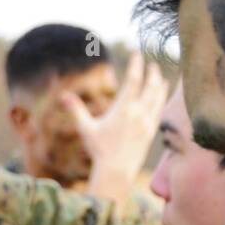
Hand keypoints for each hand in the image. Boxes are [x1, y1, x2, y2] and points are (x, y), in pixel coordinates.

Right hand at [60, 53, 168, 204]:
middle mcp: (139, 113)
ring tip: (161, 78)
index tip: (136, 53)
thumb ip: (76, 110)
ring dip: (160, 85)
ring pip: (158, 98)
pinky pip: (159, 111)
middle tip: (152, 63)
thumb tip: (62, 96)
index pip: (133, 79)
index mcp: (124, 108)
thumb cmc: (100, 150)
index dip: (136, 64)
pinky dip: (161, 100)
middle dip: (152, 72)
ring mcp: (147, 123)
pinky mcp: (151, 132)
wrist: (117, 171)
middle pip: (151, 86)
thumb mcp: (86, 128)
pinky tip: (161, 98)